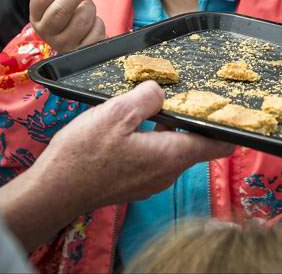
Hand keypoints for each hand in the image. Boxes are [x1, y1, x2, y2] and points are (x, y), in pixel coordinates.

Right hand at [30, 0, 105, 53]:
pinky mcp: (82, 51)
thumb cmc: (70, 17)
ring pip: (82, 18)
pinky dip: (98, 22)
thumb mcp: (61, 2)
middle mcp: (47, 33)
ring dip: (89, 7)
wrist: (81, 42)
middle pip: (60, 10)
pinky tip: (93, 24)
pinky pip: (96, 29)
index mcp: (38, 18)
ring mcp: (65, 45)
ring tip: (87, 8)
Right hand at [35, 81, 233, 214]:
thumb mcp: (118, 112)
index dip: (228, 125)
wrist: (53, 190)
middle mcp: (166, 173)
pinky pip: (152, 156)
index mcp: (171, 156)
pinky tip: (130, 124)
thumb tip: (160, 91)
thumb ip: (147, 97)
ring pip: (171, 148)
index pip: (219, 145)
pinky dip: (150, 138)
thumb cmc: (84, 154)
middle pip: (194, 143)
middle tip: (181, 93)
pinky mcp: (132, 183)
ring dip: (166, 126)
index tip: (229, 107)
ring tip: (150, 104)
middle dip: (190, 118)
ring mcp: (149, 181)